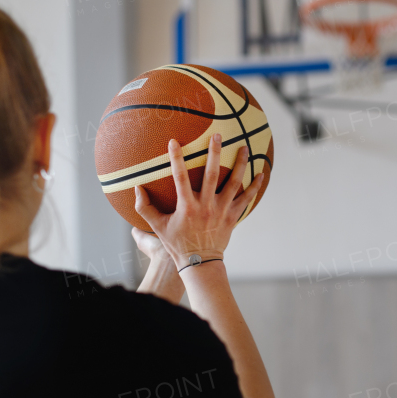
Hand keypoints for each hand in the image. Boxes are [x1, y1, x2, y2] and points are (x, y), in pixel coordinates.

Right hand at [135, 134, 263, 271]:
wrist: (199, 263)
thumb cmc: (177, 244)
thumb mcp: (157, 227)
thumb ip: (145, 208)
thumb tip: (135, 188)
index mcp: (187, 206)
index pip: (180, 177)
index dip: (176, 159)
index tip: (174, 141)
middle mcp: (206, 206)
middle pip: (212, 174)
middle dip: (214, 152)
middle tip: (217, 135)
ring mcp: (222, 211)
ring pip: (233, 183)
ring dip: (239, 164)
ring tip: (243, 148)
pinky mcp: (232, 217)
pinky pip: (246, 199)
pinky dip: (254, 186)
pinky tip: (261, 174)